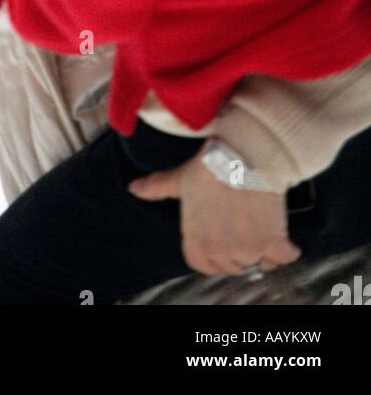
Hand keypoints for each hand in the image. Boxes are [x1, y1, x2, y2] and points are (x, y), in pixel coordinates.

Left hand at [128, 149, 301, 276]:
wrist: (245, 154)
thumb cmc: (210, 165)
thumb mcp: (180, 178)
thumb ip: (157, 188)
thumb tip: (134, 188)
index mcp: (197, 241)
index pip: (202, 265)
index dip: (212, 253)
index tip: (221, 239)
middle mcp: (222, 252)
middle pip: (231, 266)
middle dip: (237, 250)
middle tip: (242, 227)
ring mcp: (248, 250)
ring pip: (258, 263)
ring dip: (262, 250)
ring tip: (259, 224)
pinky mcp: (274, 243)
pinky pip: (284, 257)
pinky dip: (286, 248)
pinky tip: (280, 231)